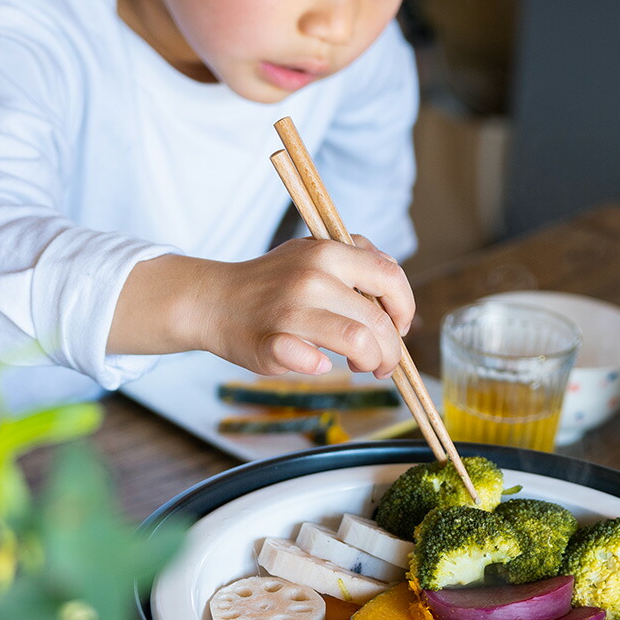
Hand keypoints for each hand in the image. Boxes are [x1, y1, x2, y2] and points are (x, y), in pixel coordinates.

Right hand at [108, 237, 414, 378]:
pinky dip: (321, 367)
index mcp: (328, 252)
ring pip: (358, 343)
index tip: (402, 327)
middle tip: (384, 364)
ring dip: (371, 362)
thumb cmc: (272, 283)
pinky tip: (317, 363)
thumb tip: (395, 296)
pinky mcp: (272, 342)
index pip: (390, 276)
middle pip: (378, 321)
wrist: (214, 300)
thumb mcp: (314, 253)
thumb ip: (356, 263)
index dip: (405, 307)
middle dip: (392, 351)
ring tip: (363, 367)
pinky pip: (312, 362)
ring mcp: (291, 310)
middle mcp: (312, 277)